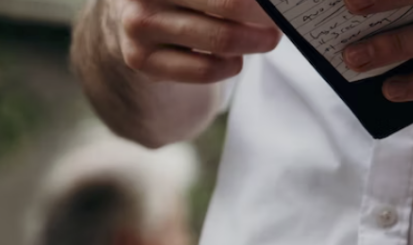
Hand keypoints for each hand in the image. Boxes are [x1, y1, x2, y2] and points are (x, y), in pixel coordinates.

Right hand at [98, 0, 280, 82]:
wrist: (129, 23)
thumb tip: (275, 3)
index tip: (280, 3)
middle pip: (229, 4)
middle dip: (265, 15)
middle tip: (283, 20)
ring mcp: (139, 26)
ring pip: (221, 39)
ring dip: (255, 41)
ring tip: (268, 39)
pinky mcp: (142, 61)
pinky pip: (204, 70)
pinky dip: (230, 66)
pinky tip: (235, 60)